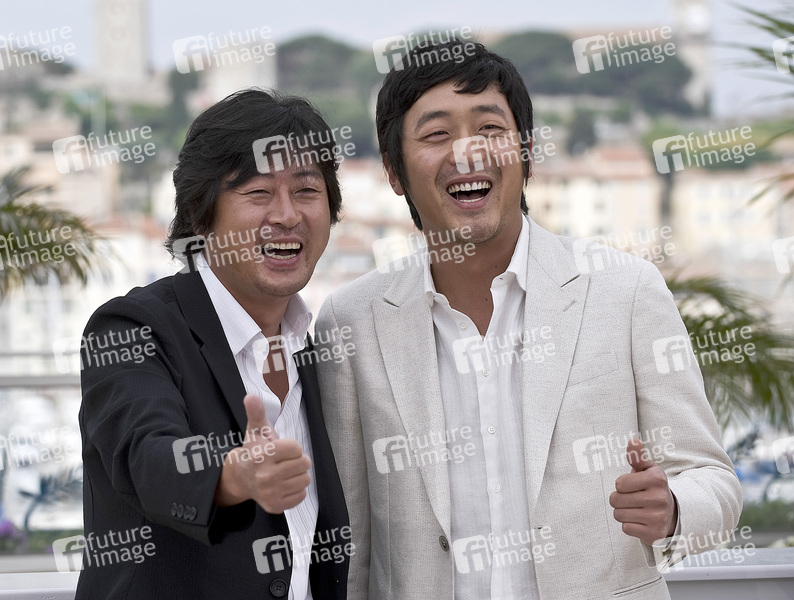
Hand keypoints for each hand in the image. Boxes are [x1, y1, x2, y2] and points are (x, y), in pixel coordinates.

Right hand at [215, 394, 311, 513]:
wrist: (241, 477)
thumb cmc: (254, 451)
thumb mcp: (256, 430)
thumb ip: (257, 412)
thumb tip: (251, 396)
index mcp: (261, 455)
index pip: (296, 448)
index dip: (292, 446)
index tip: (281, 449)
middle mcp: (265, 476)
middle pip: (304, 463)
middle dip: (297, 459)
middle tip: (284, 461)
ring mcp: (270, 493)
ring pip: (305, 479)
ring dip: (298, 474)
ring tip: (284, 471)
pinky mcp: (275, 506)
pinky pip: (301, 495)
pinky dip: (296, 489)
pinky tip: (284, 484)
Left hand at [609, 439, 676, 544]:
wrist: (671, 513)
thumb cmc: (653, 488)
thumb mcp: (647, 470)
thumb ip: (637, 457)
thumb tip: (633, 441)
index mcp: (657, 479)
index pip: (619, 483)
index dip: (622, 485)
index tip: (633, 486)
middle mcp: (659, 498)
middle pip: (616, 500)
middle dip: (619, 499)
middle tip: (633, 499)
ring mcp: (658, 517)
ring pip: (618, 515)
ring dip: (623, 512)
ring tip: (636, 509)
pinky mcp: (654, 533)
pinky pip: (626, 528)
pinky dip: (629, 525)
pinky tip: (641, 521)